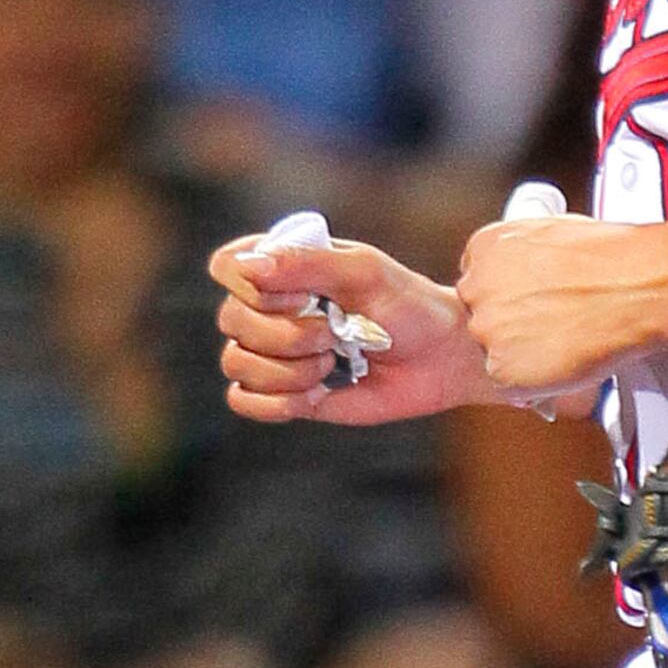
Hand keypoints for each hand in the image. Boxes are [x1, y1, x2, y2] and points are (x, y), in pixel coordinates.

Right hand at [213, 225, 482, 423]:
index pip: (227, 267)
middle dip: (288, 336)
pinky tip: (316, 395)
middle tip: (335, 335)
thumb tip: (247, 267)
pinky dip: (276, 403)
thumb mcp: (364, 273)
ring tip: (332, 364)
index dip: (257, 288)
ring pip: (237, 363)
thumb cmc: (408, 305)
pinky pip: (242, 401)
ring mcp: (271, 351)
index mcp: (281, 265)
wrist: (439, 358)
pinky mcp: (281, 392)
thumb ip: (307, 263)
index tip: (305, 297)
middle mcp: (267, 306)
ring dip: (291, 371)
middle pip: (231, 320)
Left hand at [455, 211, 667, 398]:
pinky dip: (535, 382)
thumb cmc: (609, 258)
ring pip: (496, 353)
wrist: (636, 286)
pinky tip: (563, 361)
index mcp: (485, 247)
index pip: (479, 282)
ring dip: (524, 355)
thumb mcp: (553, 234)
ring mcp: (487, 329)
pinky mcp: (502, 368)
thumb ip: (524, 257)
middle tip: (553, 326)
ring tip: (565, 342)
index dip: (509, 298)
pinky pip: (511, 385)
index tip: (533, 304)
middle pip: (483, 318)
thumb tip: (529, 276)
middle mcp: (477, 286)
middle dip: (513, 326)